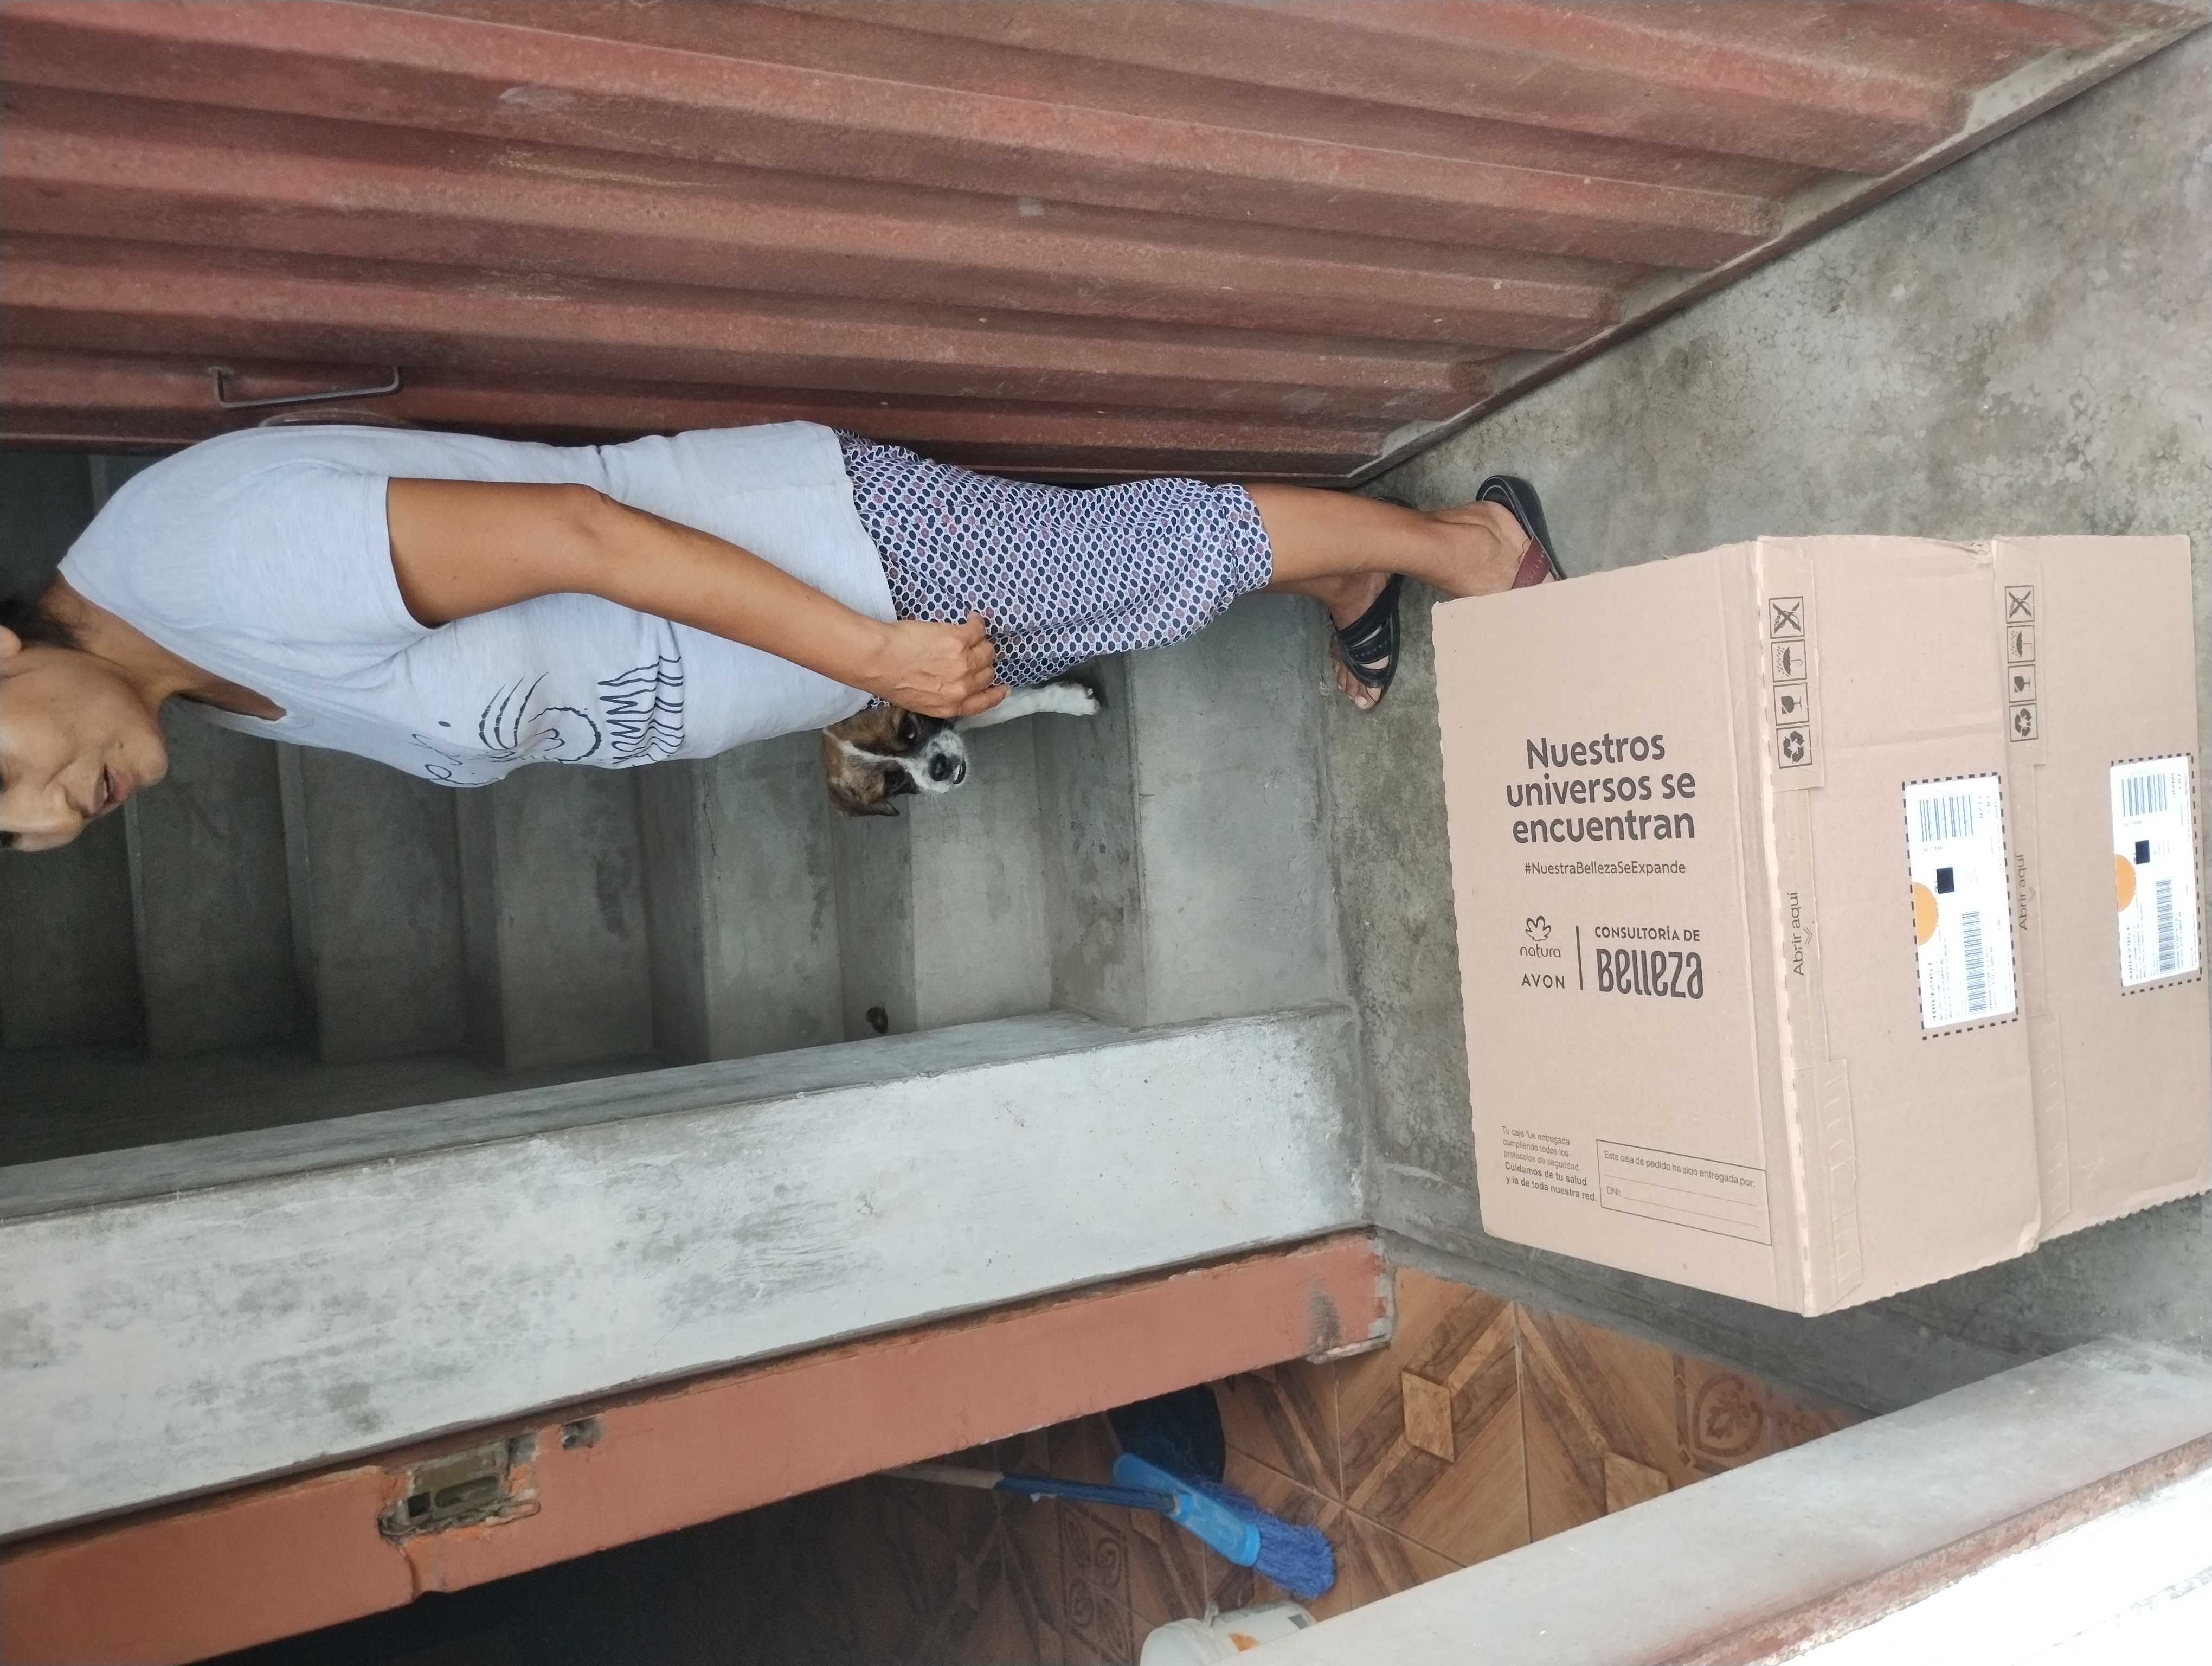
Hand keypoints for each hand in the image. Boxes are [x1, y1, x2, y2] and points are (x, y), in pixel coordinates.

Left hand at [870, 613, 1005, 717]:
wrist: (879, 660)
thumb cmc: (889, 679)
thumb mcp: (919, 701)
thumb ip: (941, 697)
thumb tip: (950, 683)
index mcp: (951, 706)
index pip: (984, 703)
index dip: (995, 694)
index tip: (1002, 688)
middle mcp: (963, 688)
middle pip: (987, 673)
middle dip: (980, 663)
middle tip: (967, 652)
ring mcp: (964, 663)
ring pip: (987, 650)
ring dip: (979, 642)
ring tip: (967, 634)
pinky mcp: (960, 640)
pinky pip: (978, 629)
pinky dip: (976, 623)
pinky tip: (970, 619)